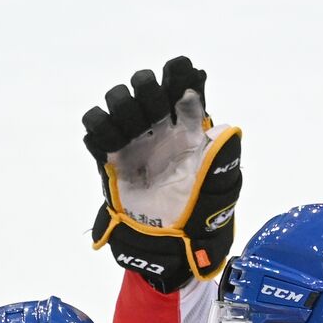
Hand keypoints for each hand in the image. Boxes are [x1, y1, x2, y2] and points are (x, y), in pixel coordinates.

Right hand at [83, 56, 241, 293]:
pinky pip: (96, 127)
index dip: (181, 76)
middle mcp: (160, 129)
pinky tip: (112, 147)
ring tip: (132, 134)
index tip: (181, 84)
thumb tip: (226, 127)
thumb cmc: (202, 216)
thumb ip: (223, 157)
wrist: (169, 246)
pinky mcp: (110, 158)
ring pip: (119, 99)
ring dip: (123, 106)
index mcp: (189, 129)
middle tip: (155, 117)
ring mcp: (134, 141)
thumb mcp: (222, 189)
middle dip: (148, 90)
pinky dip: (100, 127)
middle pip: (146, 85)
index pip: (184, 85)